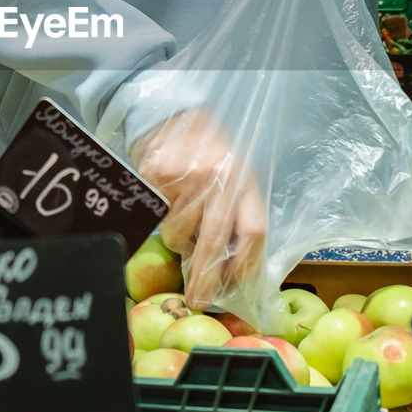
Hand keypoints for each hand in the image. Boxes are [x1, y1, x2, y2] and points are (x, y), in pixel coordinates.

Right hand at [129, 108, 265, 308]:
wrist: (172, 112)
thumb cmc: (208, 149)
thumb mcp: (235, 172)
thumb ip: (238, 211)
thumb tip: (234, 265)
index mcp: (243, 180)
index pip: (254, 231)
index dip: (246, 263)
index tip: (236, 283)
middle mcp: (218, 180)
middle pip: (215, 244)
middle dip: (206, 279)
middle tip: (198, 299)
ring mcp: (186, 180)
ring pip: (179, 235)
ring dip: (180, 241)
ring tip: (182, 221)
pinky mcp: (157, 179)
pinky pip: (158, 218)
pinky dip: (161, 220)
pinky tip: (166, 202)